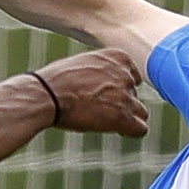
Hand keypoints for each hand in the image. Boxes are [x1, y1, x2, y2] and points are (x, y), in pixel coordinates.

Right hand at [33, 49, 147, 134]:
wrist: (48, 94)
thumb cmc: (57, 81)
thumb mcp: (84, 63)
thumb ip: (103, 71)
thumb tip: (107, 85)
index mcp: (119, 57)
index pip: (133, 76)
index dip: (120, 88)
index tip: (106, 95)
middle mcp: (126, 75)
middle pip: (134, 95)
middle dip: (121, 103)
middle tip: (98, 109)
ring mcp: (126, 96)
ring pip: (140, 112)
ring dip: (126, 117)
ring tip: (104, 120)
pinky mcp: (123, 117)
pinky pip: (140, 128)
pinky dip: (131, 131)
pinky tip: (117, 130)